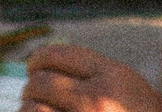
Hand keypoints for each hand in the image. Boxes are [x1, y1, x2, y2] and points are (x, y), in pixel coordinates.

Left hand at [21, 45, 161, 111]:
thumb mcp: (133, 91)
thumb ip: (99, 79)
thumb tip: (50, 71)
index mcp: (115, 77)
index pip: (58, 54)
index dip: (38, 61)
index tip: (34, 70)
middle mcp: (99, 99)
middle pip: (41, 82)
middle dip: (33, 91)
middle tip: (35, 99)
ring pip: (32, 109)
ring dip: (29, 111)